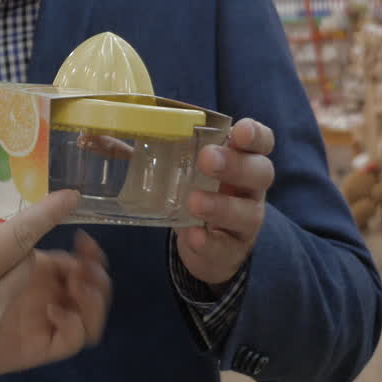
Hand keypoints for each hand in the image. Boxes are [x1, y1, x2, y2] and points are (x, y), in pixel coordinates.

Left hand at [0, 229, 110, 381]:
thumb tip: (14, 234)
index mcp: (32, 269)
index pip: (69, 259)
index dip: (85, 248)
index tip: (86, 238)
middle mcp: (44, 294)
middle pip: (87, 284)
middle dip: (94, 272)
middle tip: (87, 266)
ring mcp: (43, 322)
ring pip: (87, 312)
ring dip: (92, 297)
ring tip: (78, 286)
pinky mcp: (38, 348)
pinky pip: (71, 340)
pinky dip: (74, 325)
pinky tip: (55, 312)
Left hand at [177, 118, 275, 288]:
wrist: (208, 245)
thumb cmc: (201, 192)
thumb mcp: (191, 169)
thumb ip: (171, 149)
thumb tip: (120, 131)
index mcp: (243, 161)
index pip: (261, 143)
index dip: (255, 136)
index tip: (241, 131)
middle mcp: (251, 190)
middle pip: (260, 174)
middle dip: (235, 165)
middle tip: (206, 159)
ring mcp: (246, 222)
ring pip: (246, 214)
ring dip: (220, 206)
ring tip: (193, 202)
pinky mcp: (231, 251)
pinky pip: (224, 247)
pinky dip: (209, 242)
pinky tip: (194, 235)